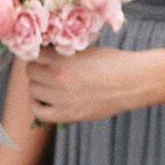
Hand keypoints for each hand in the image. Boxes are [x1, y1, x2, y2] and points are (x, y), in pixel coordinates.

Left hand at [22, 46, 141, 127]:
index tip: (44, 54)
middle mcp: (58, 79)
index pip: (34, 54)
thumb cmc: (113, 63)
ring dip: (38, 85)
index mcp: (62, 60)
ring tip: (48, 83)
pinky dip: (37, 104)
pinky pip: (39, 112)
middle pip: (31, 72)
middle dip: (37, 68)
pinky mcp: (68, 114)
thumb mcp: (85, 50)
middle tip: (47, 68)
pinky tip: (44, 99)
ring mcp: (61, 99)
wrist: (132, 82)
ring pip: (33, 90)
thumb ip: (64, 53)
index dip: (39, 53)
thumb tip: (46, 54)